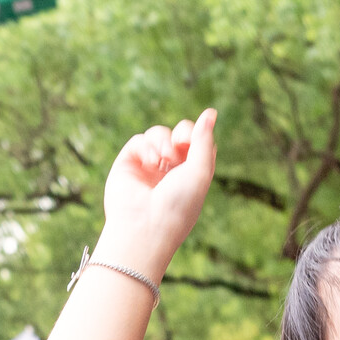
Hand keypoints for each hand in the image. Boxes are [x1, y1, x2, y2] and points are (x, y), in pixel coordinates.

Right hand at [97, 108, 218, 282]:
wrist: (146, 227)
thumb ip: (204, 140)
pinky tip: (150, 162)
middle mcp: (170, 171)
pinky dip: (146, 146)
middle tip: (179, 145)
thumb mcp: (200, 171)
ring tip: (163, 158)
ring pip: (158, 134)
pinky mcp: (128, 165)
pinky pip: (139, 141)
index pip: (197, 142)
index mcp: (190, 175)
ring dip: (163, 139)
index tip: (192, 143)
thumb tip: (211, 111)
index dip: (197, 134)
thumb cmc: (178, 206)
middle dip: (181, 133)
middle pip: (178, 134)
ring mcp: (148, 168)